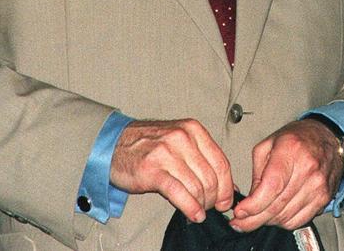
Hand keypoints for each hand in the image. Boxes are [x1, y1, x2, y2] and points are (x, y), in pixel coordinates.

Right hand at [109, 119, 233, 222]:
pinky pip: (179, 193)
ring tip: (199, 211)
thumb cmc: (149, 145)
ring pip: (197, 187)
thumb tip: (228, 186)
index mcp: (193, 130)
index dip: (227, 187)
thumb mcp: (180, 143)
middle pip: (211, 177)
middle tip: (210, 207)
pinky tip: (193, 214)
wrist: (115, 144)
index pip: (221, 163)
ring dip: (201, 205)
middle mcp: (182, 138)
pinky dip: (190, 208)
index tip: (226, 200)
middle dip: (214, 199)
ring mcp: (167, 153)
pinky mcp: (152, 170)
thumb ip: (203, 160)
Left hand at [230, 119, 343, 231]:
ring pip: (286, 217)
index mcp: (291, 150)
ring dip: (268, 221)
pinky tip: (276, 214)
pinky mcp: (324, 198)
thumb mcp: (268, 144)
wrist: (328, 137)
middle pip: (277, 206)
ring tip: (259, 215)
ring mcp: (318, 185)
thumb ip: (257, 173)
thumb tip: (251, 200)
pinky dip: (284, 222)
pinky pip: (299, 221)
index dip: (253, 205)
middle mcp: (307, 169)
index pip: (271, 187)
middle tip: (241, 222)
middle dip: (254, 219)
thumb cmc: (297, 138)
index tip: (239, 212)